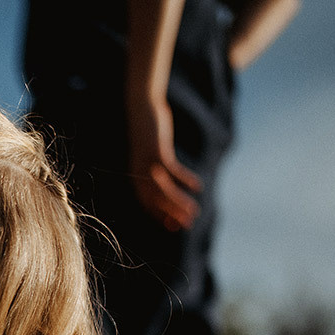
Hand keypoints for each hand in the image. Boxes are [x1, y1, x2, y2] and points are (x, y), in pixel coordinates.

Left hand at [127, 97, 202, 230]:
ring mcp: (146, 162)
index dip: (159, 216)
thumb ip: (156, 170)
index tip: (173, 227)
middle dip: (171, 213)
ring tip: (194, 211)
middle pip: (155, 200)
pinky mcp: (156, 151)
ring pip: (163, 188)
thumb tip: (167, 184)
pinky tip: (198, 186)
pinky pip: (172, 170)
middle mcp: (138, 172)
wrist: (142, 108)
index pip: (146, 203)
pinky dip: (185, 179)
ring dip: (178, 201)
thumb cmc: (148, 134)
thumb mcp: (151, 155)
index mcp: (136, 176)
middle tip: (187, 224)